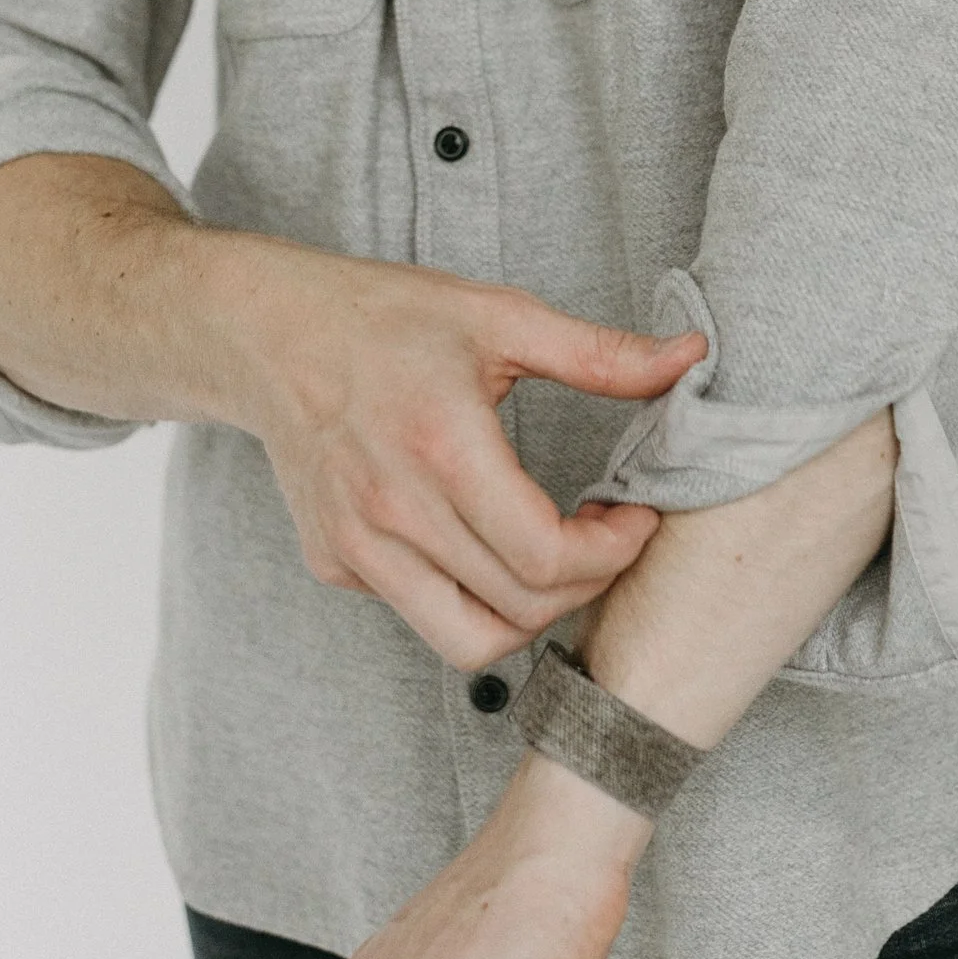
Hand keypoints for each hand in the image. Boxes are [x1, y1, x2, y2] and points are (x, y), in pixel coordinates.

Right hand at [223, 241, 699, 670]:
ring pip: (469, 642)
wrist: (265, 333)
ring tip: (553, 560)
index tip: (634, 518)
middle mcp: (391, 510)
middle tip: (608, 537)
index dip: (611, 553)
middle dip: (587, 582)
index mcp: (441, 446)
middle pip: (520, 605)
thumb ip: (599, 353)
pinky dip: (467, 596)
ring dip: (530, 615)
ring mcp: (356, 547)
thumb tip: (691, 358)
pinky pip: (421, 613)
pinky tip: (479, 540)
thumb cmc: (383, 316)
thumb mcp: (497, 316)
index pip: (545, 555)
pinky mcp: (334, 564)